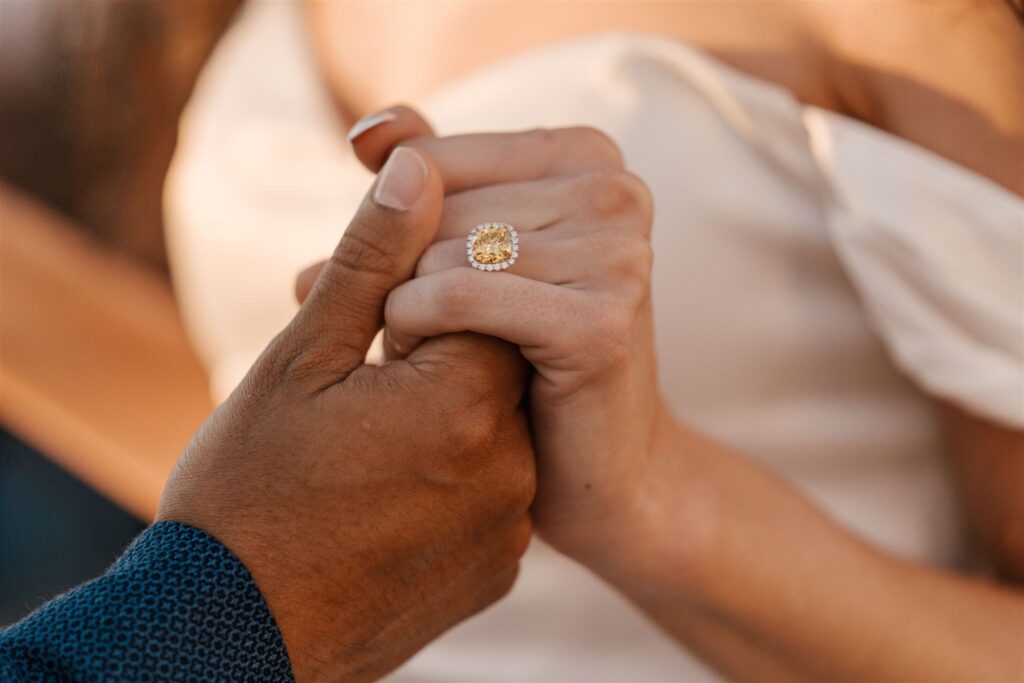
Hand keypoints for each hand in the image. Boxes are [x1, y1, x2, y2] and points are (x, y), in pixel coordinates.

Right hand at [158, 147, 534, 682]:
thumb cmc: (247, 489)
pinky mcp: (499, 571)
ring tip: (370, 443)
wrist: (231, 634)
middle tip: (369, 382)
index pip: (489, 294)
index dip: (431, 291)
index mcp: (463, 398)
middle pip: (499, 359)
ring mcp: (507, 527)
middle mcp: (508, 466)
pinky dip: (454, 477)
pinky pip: (493, 494)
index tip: (378, 319)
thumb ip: (371, 259)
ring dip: (447, 416)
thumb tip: (417, 165)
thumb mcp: (299, 358)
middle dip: (440, 351)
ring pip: (498, 428)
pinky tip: (389, 491)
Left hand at [305, 107, 664, 571]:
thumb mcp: (476, 256)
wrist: (604, 471)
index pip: (429, 158)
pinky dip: (415, 330)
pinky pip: (456, 297)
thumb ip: (430, 185)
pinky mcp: (599, 322)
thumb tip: (368, 130)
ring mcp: (616, 254)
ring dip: (399, 309)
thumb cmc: (527, 360)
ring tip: (420, 353)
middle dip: (392, 272)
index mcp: (588, 155)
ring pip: (437, 250)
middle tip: (399, 329)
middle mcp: (614, 190)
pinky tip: (423, 366)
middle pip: (431, 204)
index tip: (399, 283)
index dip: (389, 229)